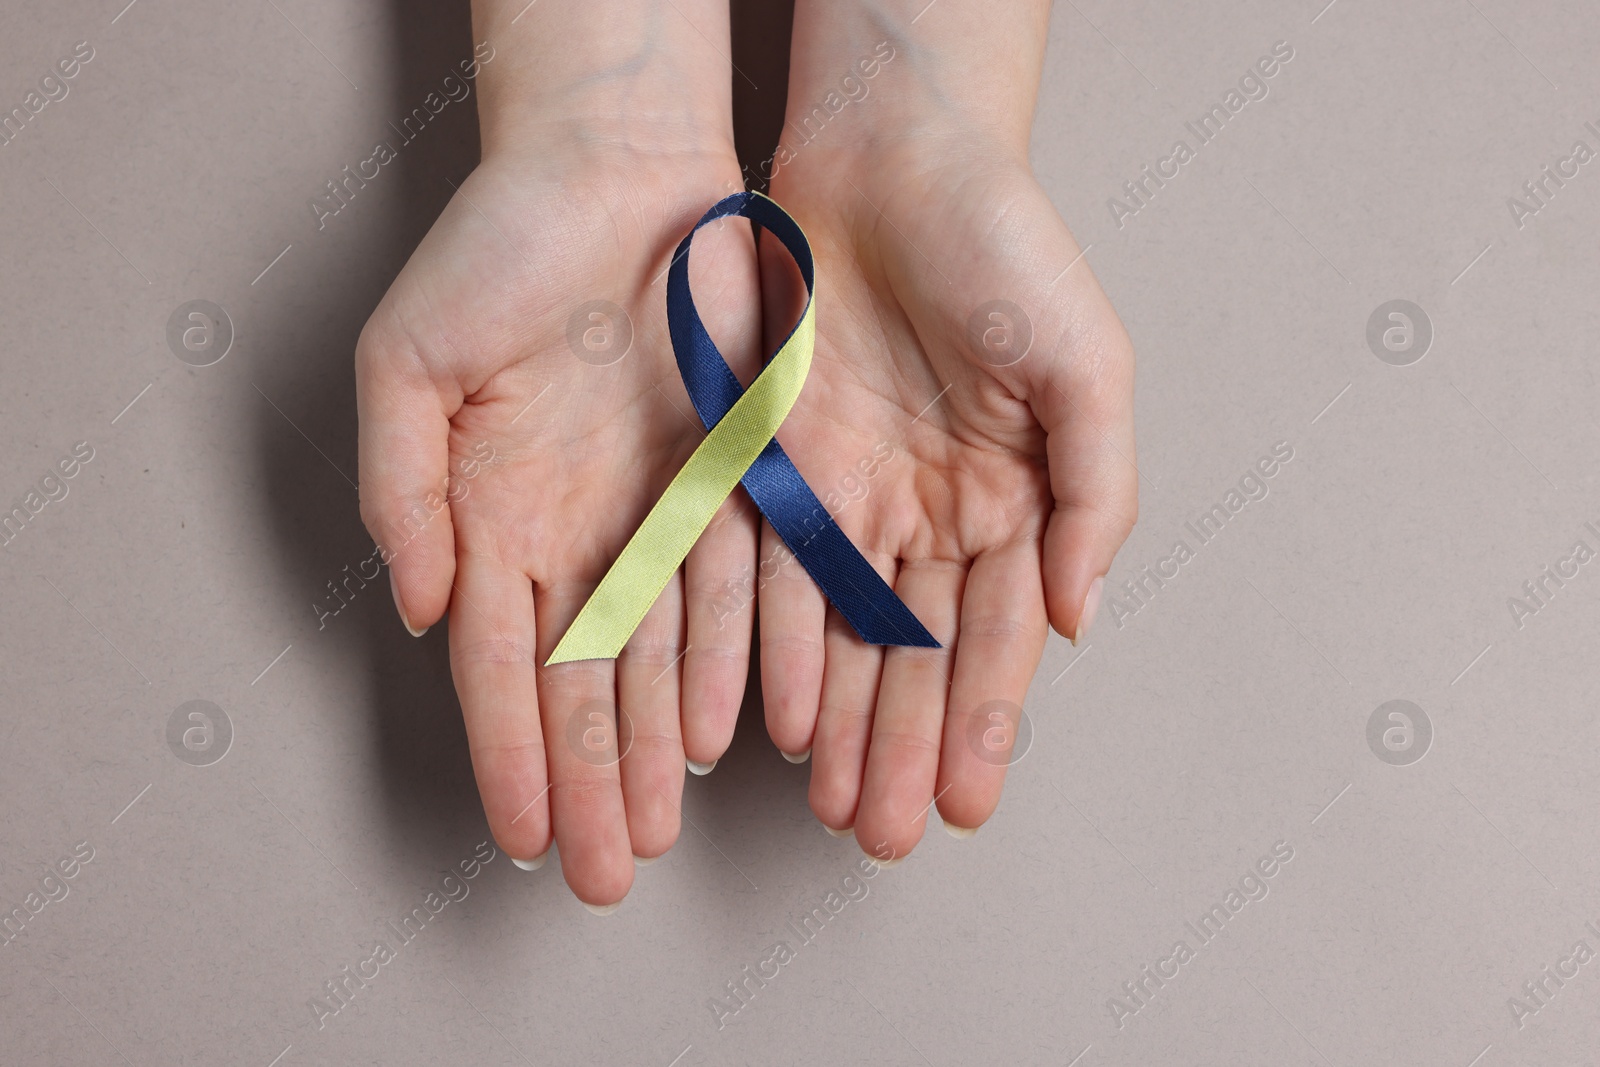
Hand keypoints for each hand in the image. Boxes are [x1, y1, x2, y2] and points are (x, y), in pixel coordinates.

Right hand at [357, 0, 758, 909]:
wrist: (617, 171)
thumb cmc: (499, 250)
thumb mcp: (409, 362)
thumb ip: (402, 488)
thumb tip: (416, 606)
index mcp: (490, 516)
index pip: (497, 665)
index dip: (509, 754)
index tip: (524, 836)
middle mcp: (573, 533)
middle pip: (578, 686)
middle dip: (589, 783)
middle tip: (602, 874)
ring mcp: (651, 515)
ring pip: (655, 659)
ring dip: (653, 749)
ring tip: (657, 830)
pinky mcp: (727, 482)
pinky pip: (729, 590)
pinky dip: (725, 662)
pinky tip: (722, 733)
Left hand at [759, 36, 1136, 856]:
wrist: (891, 156)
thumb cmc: (1005, 247)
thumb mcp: (1087, 367)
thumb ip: (1095, 496)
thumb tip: (1078, 617)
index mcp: (1008, 500)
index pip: (994, 639)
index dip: (981, 723)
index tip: (964, 804)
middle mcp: (926, 513)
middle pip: (912, 656)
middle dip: (900, 747)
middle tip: (883, 833)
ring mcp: (847, 493)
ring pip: (837, 634)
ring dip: (836, 720)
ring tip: (832, 798)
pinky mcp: (774, 461)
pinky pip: (766, 571)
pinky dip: (768, 643)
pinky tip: (771, 710)